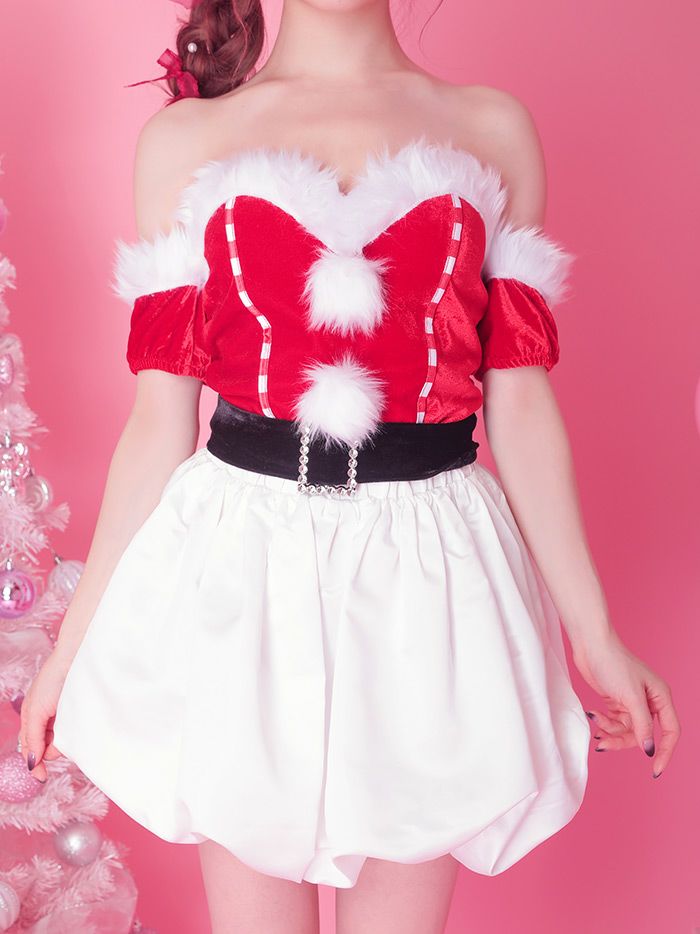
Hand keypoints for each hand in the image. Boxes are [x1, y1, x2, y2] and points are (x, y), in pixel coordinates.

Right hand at [18, 648, 72, 781]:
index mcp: (31, 717)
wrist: (75, 657)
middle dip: (50, 750)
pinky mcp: (75, 709)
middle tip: (60, 742)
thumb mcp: (37, 711)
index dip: (35, 764)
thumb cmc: (53, 680)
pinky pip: (71, 730)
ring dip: (62, 741)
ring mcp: (60, 713)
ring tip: (70, 727)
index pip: (30, 748)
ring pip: (58, 740)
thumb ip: (33, 737)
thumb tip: (32, 762)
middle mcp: (44, 717)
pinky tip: (77, 726)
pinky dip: (72, 733)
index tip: (42, 777)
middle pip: (44, 746)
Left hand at [572, 630, 679, 778]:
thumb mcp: (630, 696)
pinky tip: (593, 715)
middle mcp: (649, 701)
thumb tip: (649, 749)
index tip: (655, 770)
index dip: (664, 752)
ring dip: (610, 730)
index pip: (671, 732)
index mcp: (661, 697)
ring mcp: (632, 701)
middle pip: (642, 734)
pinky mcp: (616, 700)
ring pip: (626, 729)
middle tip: (603, 744)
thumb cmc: (613, 663)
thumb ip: (642, 724)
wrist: (590, 645)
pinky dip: (604, 722)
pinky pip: (614, 721)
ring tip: (595, 722)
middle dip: (622, 740)